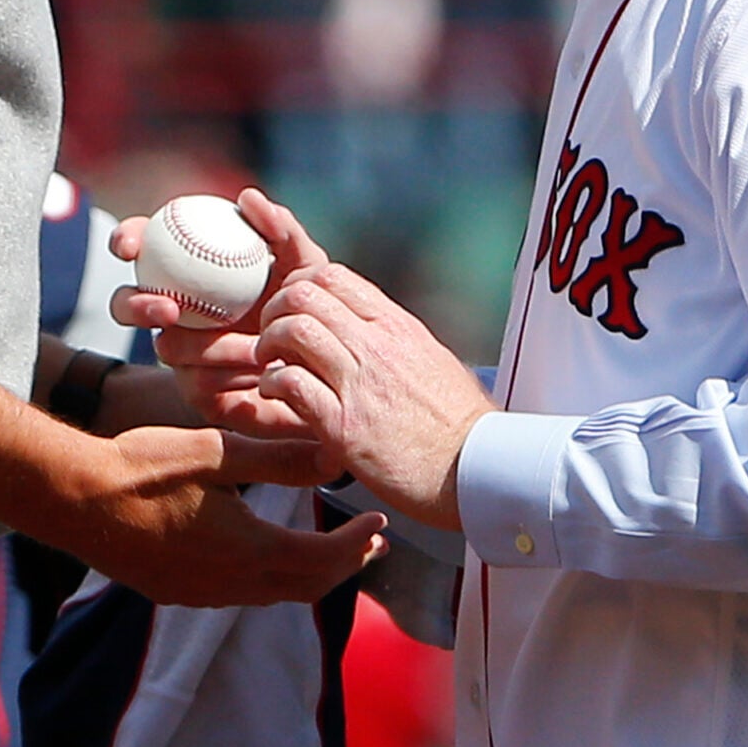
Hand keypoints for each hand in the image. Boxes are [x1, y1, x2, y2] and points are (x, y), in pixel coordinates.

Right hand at [44, 425, 386, 608]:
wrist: (75, 500)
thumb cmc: (142, 467)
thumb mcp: (216, 453)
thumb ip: (278, 459)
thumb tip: (334, 460)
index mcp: (249, 550)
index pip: (324, 559)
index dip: (357, 545)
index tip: (381, 524)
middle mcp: (231, 583)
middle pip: (306, 586)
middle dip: (343, 565)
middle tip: (370, 545)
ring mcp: (201, 594)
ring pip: (273, 593)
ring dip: (307, 573)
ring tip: (327, 548)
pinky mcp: (176, 592)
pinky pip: (239, 594)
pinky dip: (270, 577)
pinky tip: (264, 551)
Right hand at [109, 188, 334, 441]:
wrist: (324, 364)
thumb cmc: (307, 301)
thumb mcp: (304, 263)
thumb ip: (281, 229)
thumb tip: (247, 198)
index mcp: (187, 268)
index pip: (142, 245)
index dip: (125, 240)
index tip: (129, 245)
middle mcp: (174, 310)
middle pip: (124, 303)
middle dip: (135, 304)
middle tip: (169, 308)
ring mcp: (181, 354)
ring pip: (166, 347)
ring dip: (209, 347)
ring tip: (255, 348)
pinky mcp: (196, 393)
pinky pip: (197, 383)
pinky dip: (232, 374)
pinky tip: (262, 372)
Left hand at [255, 264, 494, 530]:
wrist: (478, 470)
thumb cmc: (459, 424)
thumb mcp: (432, 359)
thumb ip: (395, 339)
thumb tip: (369, 328)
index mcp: (397, 326)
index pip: (333, 276)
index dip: (299, 285)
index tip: (292, 308)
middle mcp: (377, 346)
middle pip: (304, 294)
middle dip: (275, 309)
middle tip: (270, 333)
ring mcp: (359, 385)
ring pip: (293, 331)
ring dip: (268, 344)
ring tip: (269, 363)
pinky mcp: (344, 427)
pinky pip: (292, 385)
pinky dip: (271, 384)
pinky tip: (274, 394)